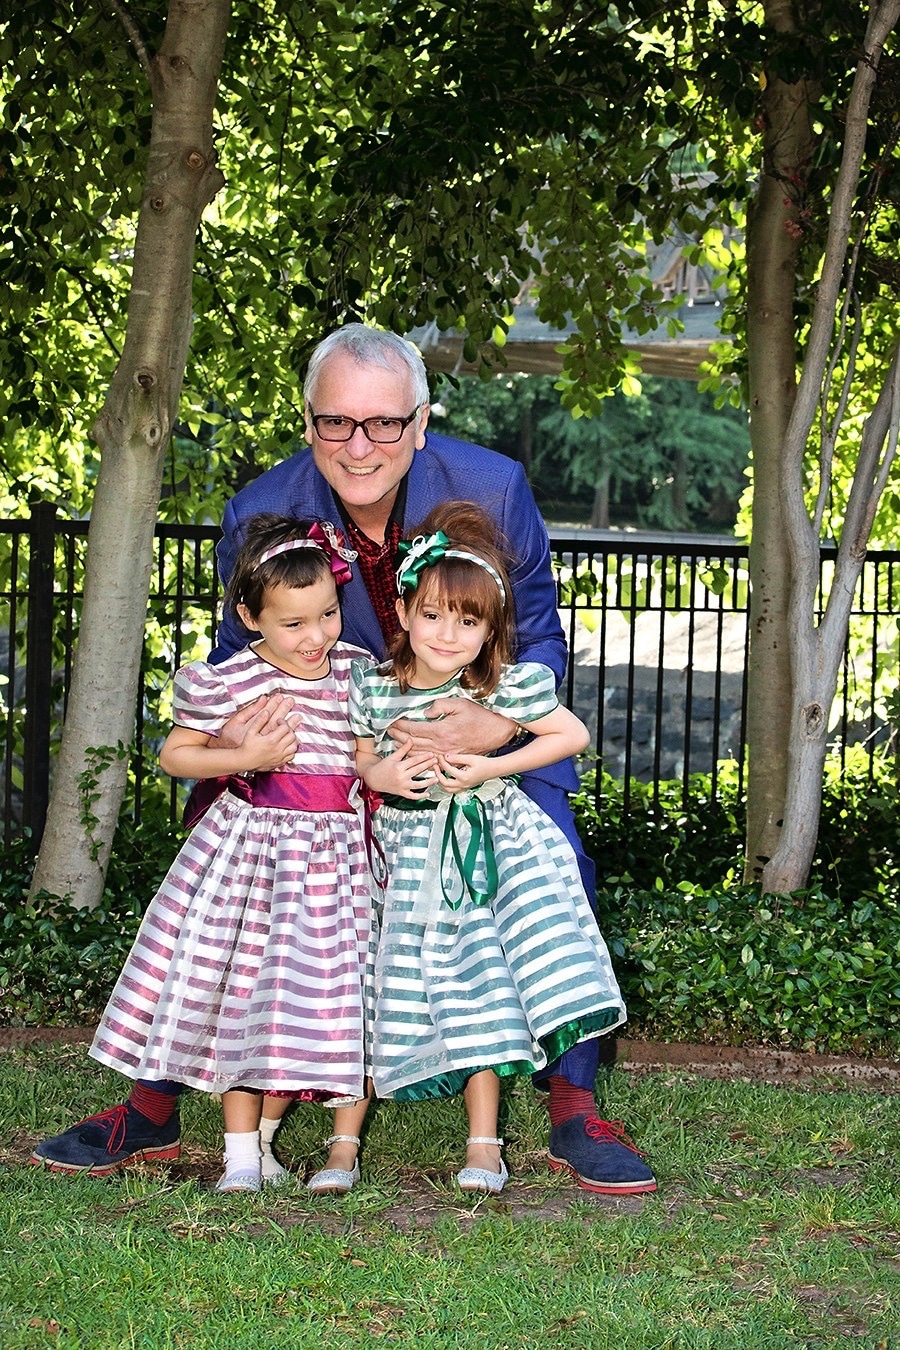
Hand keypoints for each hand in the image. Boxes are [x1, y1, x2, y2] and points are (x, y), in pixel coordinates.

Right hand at [219, 694, 298, 769]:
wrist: (244, 761)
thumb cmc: (246, 747)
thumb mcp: (250, 732)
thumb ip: (259, 721)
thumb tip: (266, 711)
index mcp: (271, 740)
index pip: (285, 728)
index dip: (283, 722)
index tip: (279, 722)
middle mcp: (277, 748)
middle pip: (292, 736)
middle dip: (289, 729)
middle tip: (283, 728)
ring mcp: (280, 756)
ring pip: (294, 746)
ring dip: (292, 740)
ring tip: (286, 736)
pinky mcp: (280, 762)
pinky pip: (292, 756)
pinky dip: (292, 750)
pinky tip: (286, 746)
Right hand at [363, 736, 438, 798]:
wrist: (373, 779)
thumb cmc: (382, 767)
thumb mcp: (392, 757)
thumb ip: (403, 749)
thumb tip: (410, 739)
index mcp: (398, 767)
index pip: (414, 761)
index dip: (424, 757)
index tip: (432, 754)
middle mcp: (401, 777)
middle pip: (417, 770)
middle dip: (428, 765)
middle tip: (437, 762)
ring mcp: (402, 786)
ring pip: (418, 785)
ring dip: (428, 782)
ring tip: (437, 778)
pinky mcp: (402, 793)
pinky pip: (412, 796)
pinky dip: (420, 796)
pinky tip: (428, 793)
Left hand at [388, 698, 512, 755]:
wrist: (496, 732)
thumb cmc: (479, 716)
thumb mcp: (459, 704)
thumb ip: (439, 706)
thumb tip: (425, 712)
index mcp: (441, 731)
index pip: (413, 729)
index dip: (400, 726)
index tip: (391, 722)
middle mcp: (441, 745)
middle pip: (412, 743)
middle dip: (398, 737)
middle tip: (388, 732)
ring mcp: (446, 755)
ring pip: (419, 754)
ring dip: (405, 749)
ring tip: (394, 743)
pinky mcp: (451, 759)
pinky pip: (430, 760)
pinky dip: (418, 757)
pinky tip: (412, 754)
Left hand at [434, 752, 493, 793]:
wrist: (493, 769)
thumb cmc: (485, 764)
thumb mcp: (471, 758)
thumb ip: (458, 758)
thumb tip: (447, 756)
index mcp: (464, 777)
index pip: (448, 769)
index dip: (442, 761)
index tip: (440, 756)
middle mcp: (463, 784)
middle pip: (444, 782)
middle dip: (437, 773)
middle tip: (435, 765)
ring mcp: (464, 787)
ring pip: (447, 789)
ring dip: (440, 781)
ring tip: (438, 772)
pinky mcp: (465, 787)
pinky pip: (452, 790)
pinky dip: (446, 784)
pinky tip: (445, 777)